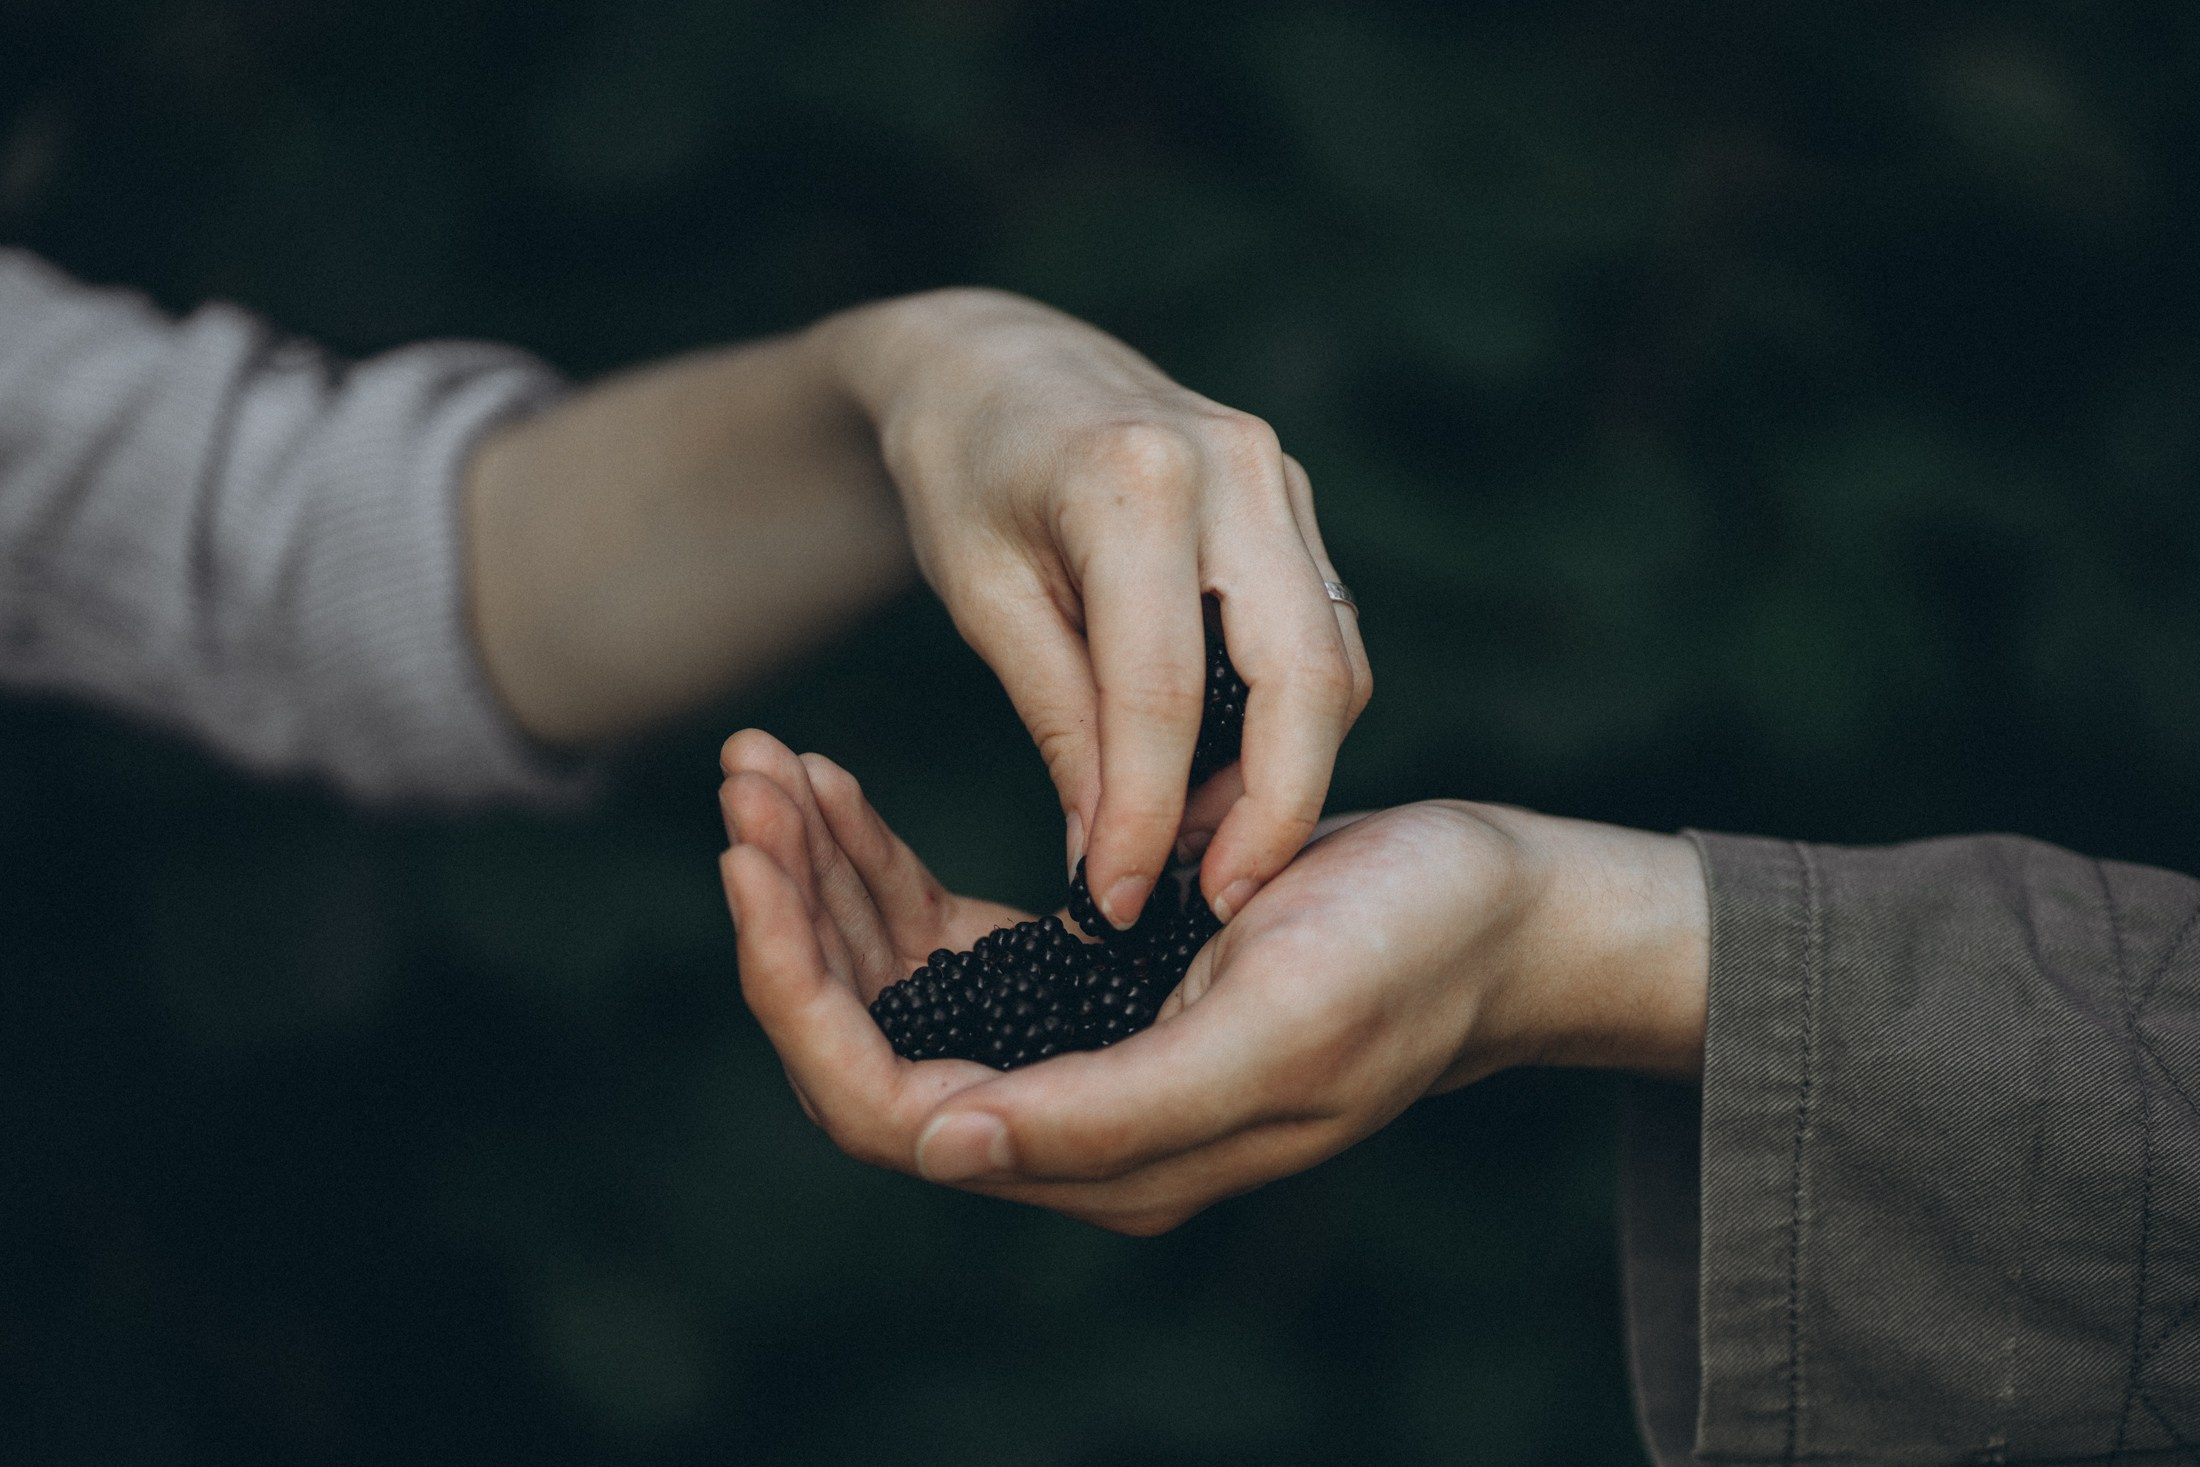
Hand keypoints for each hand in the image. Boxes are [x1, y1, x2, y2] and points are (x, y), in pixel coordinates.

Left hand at [719, 729, 1707, 1234]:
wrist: (1498, 907)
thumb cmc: (1413, 955)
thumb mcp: (1280, 1024)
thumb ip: (1118, 1109)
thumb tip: (950, 1144)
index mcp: (1105, 1151)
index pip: (887, 1108)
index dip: (799, 997)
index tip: (754, 863)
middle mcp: (1067, 1115)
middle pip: (862, 1043)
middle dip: (788, 918)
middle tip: (745, 784)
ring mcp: (1064, 1042)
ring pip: (886, 986)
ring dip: (820, 879)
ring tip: (769, 767)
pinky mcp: (1078, 970)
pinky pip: (938, 938)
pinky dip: (878, 865)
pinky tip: (839, 788)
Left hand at [818, 289, 1372, 929]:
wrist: (1001, 362)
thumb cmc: (967, 476)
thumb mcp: (983, 596)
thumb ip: (1057, 720)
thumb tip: (1106, 859)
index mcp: (1134, 483)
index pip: (1163, 691)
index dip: (1144, 816)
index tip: (1113, 904)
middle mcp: (1236, 471)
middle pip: (1303, 680)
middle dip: (1271, 812)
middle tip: (1217, 906)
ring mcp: (1283, 481)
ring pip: (1332, 666)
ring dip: (1285, 773)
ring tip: (1201, 849)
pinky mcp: (1297, 505)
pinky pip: (1323, 637)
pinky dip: (1289, 722)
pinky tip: (1222, 776)